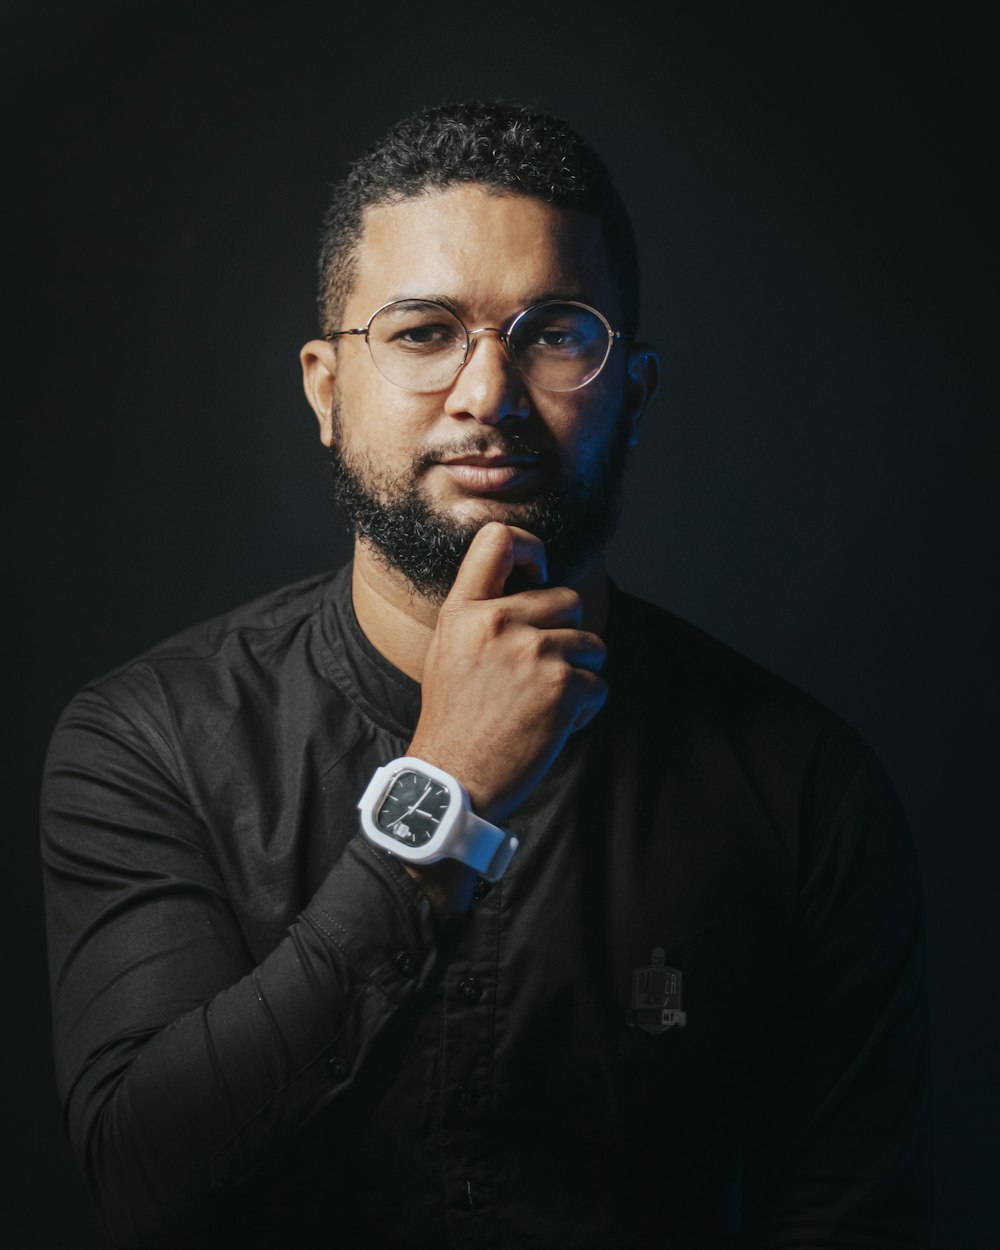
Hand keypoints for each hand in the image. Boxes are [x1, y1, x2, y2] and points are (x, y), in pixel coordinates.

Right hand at [408, 522, 607, 826]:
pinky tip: (552, 726)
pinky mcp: (562, 687)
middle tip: (540, 672)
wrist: (454, 779)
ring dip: (579, 674)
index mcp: (465, 611)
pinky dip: (583, 709)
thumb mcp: (449, 650)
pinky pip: (598, 685)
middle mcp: (499, 622)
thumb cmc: (453, 719)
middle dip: (567, 634)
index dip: (531, 548)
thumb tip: (531, 592)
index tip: (540, 574)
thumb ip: (484, 616)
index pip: (498, 540)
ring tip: (543, 703)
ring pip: (591, 643)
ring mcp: (533, 653)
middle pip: (568, 599)